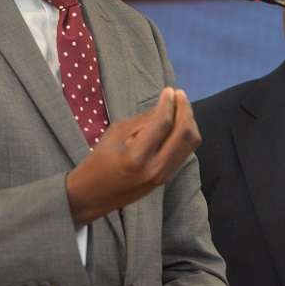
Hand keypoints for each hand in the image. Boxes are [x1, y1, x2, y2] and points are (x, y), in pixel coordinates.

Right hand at [65, 87, 200, 227]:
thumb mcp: (116, 133)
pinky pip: (185, 151)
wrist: (94, 195)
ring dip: (189, 120)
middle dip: (185, 109)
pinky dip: (185, 134)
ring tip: (180, 106)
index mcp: (137, 156)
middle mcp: (155, 168)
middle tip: (179, 94)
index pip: (164, 123)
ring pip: (190, 142)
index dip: (169, 103)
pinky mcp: (167, 178)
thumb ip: (144, 120)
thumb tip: (166, 105)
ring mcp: (164, 175)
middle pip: (184, 132)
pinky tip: (178, 122)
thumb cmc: (99, 160)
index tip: (169, 90)